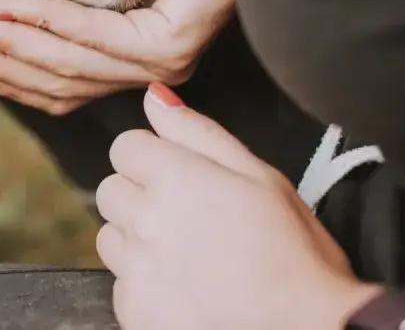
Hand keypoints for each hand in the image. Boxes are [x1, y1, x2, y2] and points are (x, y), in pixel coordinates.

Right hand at [0, 0, 245, 114]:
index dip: (7, 70)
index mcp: (138, 58)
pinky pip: (92, 35)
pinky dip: (41, 19)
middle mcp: (153, 73)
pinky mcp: (172, 44)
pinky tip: (4, 5)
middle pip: (57, 80)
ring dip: (5, 44)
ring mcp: (164, 65)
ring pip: (67, 62)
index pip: (62, 80)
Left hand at [96, 83, 379, 329]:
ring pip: (110, 237)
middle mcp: (146, 221)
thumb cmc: (295, 253)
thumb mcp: (260, 176)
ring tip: (189, 257)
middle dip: (141, 197)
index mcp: (175, 178)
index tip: (181, 179)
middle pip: (111, 190)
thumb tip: (153, 96)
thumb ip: (198, 132)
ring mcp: (137, 270)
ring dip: (137, 241)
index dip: (153, 159)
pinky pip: (120, 284)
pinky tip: (187, 291)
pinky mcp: (134, 311)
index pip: (124, 147)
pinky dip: (146, 286)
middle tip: (190, 221)